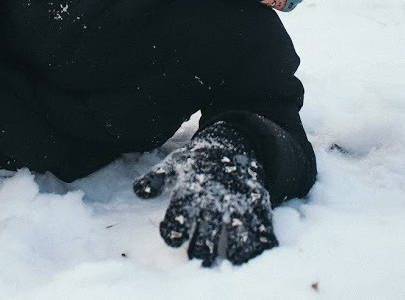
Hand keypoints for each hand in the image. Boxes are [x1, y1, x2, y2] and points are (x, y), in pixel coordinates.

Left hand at [133, 122, 276, 265]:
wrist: (236, 141)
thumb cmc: (200, 159)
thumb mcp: (175, 164)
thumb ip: (155, 179)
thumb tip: (139, 192)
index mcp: (192, 191)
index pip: (176, 222)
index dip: (171, 234)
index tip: (173, 236)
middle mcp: (216, 201)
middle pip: (206, 242)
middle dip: (200, 253)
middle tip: (198, 255)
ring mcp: (240, 206)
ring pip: (238, 243)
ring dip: (232, 256)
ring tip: (226, 263)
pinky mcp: (260, 207)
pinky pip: (264, 234)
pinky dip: (261, 249)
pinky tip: (254, 256)